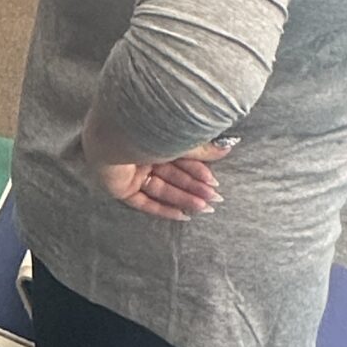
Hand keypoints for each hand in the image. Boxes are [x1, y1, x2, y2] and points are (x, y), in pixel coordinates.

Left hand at [90, 148, 227, 220]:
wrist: (117, 135)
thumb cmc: (148, 130)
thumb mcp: (181, 141)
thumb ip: (203, 149)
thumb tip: (229, 146)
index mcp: (153, 137)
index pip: (179, 158)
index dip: (197, 171)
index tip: (214, 182)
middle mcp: (141, 153)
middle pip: (172, 176)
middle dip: (193, 188)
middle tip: (214, 199)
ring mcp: (130, 171)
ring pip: (161, 189)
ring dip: (183, 199)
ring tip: (204, 207)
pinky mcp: (120, 187)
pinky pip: (142, 202)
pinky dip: (162, 209)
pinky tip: (182, 216)